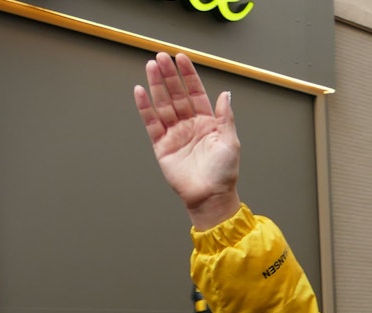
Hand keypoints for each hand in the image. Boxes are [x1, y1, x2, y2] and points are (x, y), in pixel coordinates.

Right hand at [134, 53, 242, 229]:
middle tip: (161, 57)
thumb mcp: (231, 142)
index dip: (188, 76)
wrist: (210, 196)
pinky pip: (151, 122)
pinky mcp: (162, 145)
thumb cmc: (224, 173)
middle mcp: (190, 125)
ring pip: (163, 104)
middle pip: (177, 95)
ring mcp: (175, 134)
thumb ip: (225, 117)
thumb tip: (225, 94)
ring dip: (156, 86)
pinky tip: (140, 91)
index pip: (196, 93)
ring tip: (150, 66)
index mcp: (208, 123)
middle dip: (169, 75)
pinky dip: (145, 107)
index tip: (181, 58)